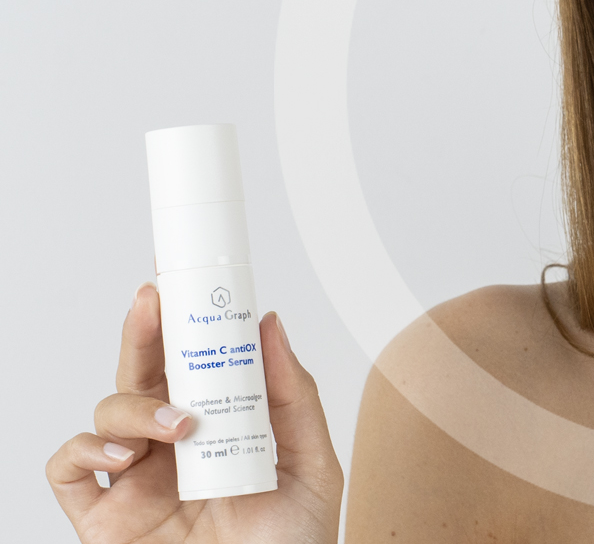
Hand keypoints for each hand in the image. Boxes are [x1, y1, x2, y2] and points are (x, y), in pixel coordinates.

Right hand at [47, 283, 344, 543]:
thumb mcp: (312, 466)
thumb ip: (294, 398)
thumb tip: (270, 325)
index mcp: (216, 431)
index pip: (191, 367)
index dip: (182, 326)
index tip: (186, 286)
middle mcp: (169, 451)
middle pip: (142, 374)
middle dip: (143, 332)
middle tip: (155, 301)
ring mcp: (134, 484)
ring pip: (107, 413)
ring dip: (135, 404)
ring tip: (179, 425)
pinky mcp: (104, 521)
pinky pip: (67, 471)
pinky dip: (83, 450)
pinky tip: (123, 456)